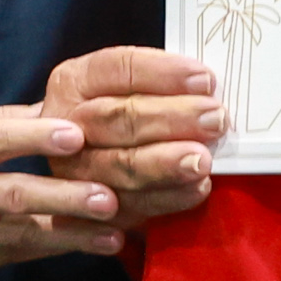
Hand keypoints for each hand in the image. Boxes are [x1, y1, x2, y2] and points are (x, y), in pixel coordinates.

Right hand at [0, 105, 118, 280]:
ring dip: (71, 235)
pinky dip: (54, 250)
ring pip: (21, 235)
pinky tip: (89, 246)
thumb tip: (53, 111)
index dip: (34, 137)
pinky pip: (16, 255)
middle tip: (108, 198)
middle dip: (64, 199)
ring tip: (113, 234)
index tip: (74, 135)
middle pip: (13, 195)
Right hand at [43, 46, 224, 223]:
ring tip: (203, 161)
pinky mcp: (85, 212)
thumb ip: (157, 86)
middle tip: (214, 120)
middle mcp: (66, 124)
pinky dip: (164, 199)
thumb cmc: (114, 116)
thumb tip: (208, 90)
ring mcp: (69, 170)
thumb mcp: (123, 89)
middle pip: (116, 117)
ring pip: (118, 166)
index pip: (116, 68)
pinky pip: (126, 207)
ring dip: (165, 164)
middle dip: (169, 118)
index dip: (162, 73)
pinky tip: (196, 189)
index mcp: (72, 83)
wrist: (73, 165)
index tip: (204, 80)